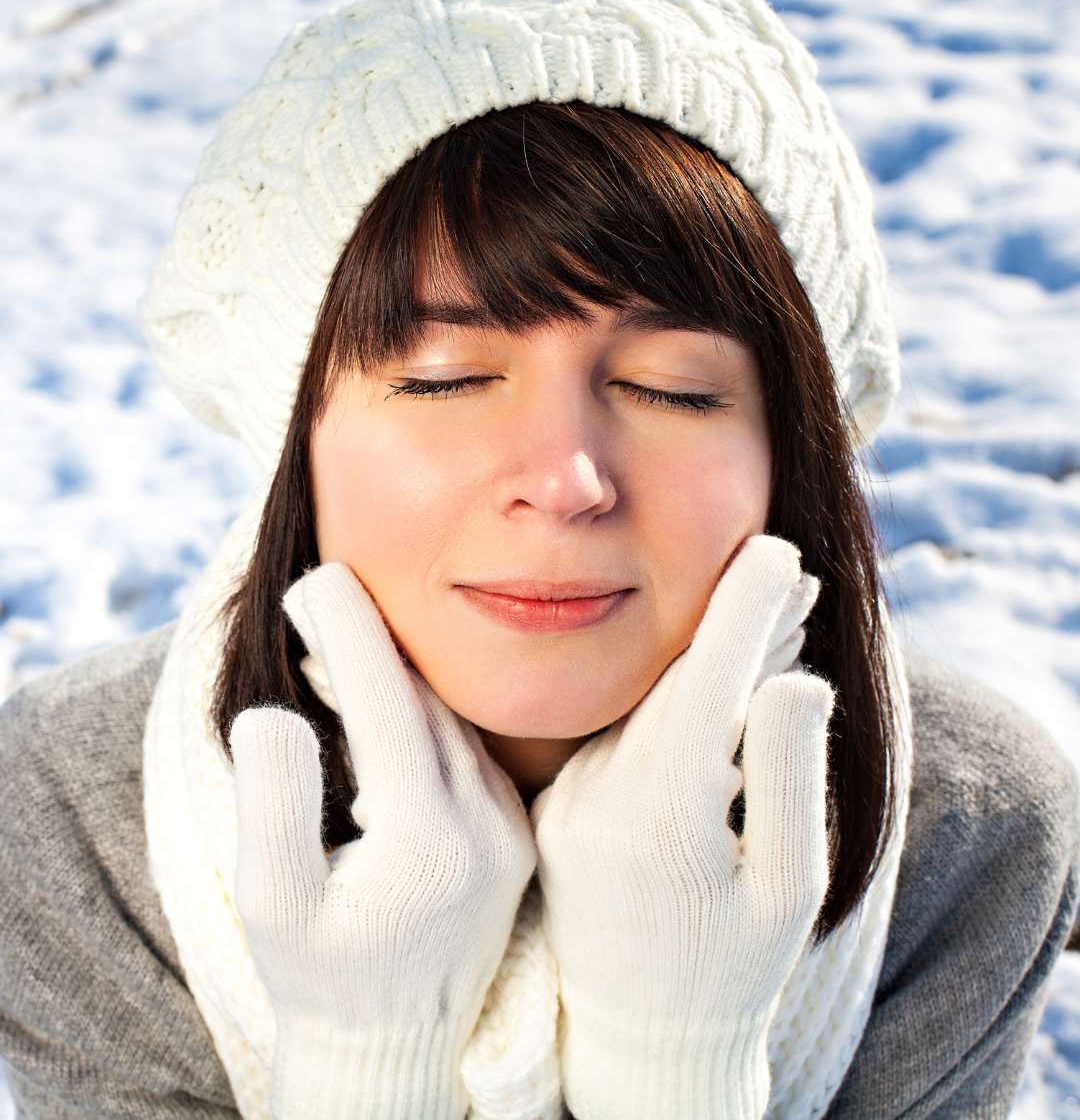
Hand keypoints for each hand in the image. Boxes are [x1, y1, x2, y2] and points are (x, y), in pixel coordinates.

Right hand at [231, 561, 536, 1119]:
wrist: (395, 1041)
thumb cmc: (319, 976)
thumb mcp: (272, 902)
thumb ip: (272, 803)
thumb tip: (273, 712)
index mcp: (426, 842)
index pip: (386, 706)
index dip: (350, 632)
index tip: (317, 578)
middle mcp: (484, 826)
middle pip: (421, 702)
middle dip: (368, 641)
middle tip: (318, 593)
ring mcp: (507, 827)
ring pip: (447, 720)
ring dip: (394, 674)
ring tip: (339, 635)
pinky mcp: (514, 830)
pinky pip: (467, 748)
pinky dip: (421, 713)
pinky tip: (383, 697)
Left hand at [529, 535, 834, 1119]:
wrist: (640, 1037)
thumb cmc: (734, 969)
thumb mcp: (789, 886)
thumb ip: (791, 777)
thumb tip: (794, 678)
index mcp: (663, 817)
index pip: (709, 685)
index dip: (746, 613)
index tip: (780, 554)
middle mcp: (600, 797)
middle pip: (681, 681)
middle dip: (739, 625)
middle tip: (790, 576)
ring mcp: (571, 799)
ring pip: (650, 700)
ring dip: (707, 660)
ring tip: (767, 617)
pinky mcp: (559, 804)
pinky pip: (622, 731)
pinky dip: (672, 702)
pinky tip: (714, 682)